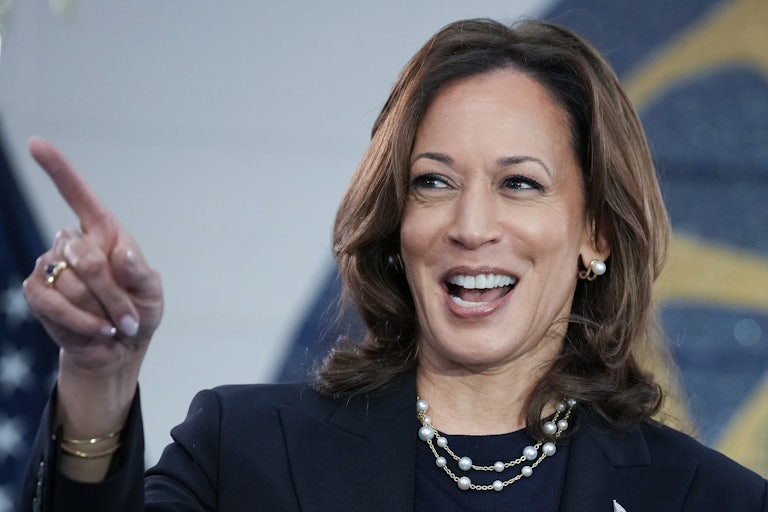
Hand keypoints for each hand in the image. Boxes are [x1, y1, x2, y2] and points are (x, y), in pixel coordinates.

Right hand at [22, 139, 162, 451]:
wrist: (119, 347)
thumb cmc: (139, 312)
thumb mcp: (152, 294)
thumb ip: (141, 273)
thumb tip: (121, 252)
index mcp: (103, 233)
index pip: (78, 194)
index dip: (58, 169)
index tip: (36, 143)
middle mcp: (72, 244)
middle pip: (84, 255)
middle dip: (111, 292)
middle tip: (128, 316)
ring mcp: (51, 268)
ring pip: (70, 283)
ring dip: (99, 311)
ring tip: (112, 324)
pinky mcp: (36, 293)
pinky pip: (52, 303)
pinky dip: (80, 322)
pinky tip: (96, 330)